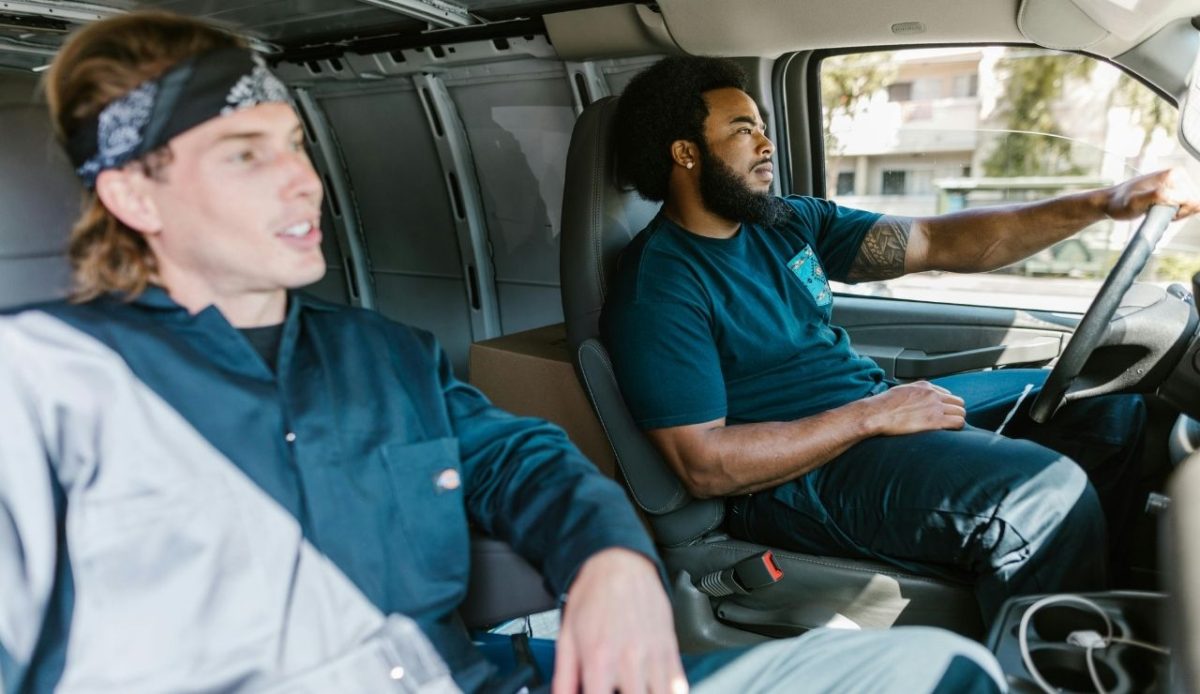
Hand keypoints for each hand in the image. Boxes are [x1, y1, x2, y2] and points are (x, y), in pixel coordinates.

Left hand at [552, 548, 687, 693]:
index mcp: (600, 659)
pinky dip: (669, 692)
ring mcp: (653, 655)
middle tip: (614, 690)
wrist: (619, 563)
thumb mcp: (567, 635)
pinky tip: (654, 688)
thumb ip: (563, 676)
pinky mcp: (670, 648)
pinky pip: (678, 685)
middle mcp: (629, 660)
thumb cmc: (593, 595)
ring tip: (634, 689)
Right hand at [862, 381, 964, 435]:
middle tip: (948, 421)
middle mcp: (933, 394)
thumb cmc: (883, 405)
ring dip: (957, 419)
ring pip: (961, 412)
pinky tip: (950, 431)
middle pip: (958, 402)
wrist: (877, 414)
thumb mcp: (900, 390)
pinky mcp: (935, 421)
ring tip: (949, 427)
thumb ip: (914, 392)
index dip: (946, 405)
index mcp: (924, 386)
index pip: (947, 394)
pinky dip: (957, 427)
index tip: (942, 412)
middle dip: (955, 411)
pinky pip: (958, 422)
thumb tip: (916, 398)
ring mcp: (935, 407)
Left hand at [1103, 168, 1199, 220]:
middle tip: (1153, 212)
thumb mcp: (1137, 201)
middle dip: (1176, 213)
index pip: (1192, 201)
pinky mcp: (1172, 190)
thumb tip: (1183, 196)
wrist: (1110, 202)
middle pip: (1191, 203)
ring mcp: (1175, 183)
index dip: (1177, 213)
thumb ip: (1160, 197)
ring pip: (1187, 207)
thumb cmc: (1120, 203)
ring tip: (1153, 211)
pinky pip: (1181, 207)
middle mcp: (1178, 176)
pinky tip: (1156, 211)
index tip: (1157, 211)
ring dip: (1173, 214)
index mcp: (1175, 174)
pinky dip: (1171, 214)